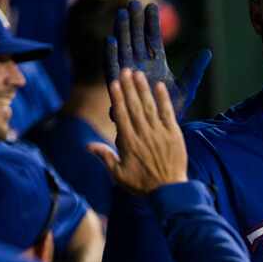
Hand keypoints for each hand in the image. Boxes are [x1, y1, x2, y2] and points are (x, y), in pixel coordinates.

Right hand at [89, 69, 187, 193]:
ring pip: (149, 107)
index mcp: (129, 142)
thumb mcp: (119, 174)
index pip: (121, 115)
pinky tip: (159, 86)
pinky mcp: (174, 134)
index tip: (113, 84)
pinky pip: (168, 113)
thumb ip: (105, 157)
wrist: (169, 190)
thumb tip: (88, 146)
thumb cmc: (142, 184)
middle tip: (125, 71)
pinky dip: (164, 99)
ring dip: (143, 89)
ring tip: (138, 75)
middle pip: (134, 107)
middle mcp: (143, 134)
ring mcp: (159, 133)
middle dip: (129, 88)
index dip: (117, 98)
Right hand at [105, 0, 211, 119]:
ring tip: (122, 14)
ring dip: (122, 32)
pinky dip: (111, 55)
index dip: (153, 23)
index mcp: (156, 64)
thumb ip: (195, 69)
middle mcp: (141, 66)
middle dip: (136, 21)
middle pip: (137, 39)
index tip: (152, 5)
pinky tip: (110, 40)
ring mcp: (130, 74)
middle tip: (133, 2)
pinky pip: (113, 69)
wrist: (161, 132)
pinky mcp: (120, 86)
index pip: (154, 39)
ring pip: (124, 49)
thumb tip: (207, 52)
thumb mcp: (188, 87)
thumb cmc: (173, 110)